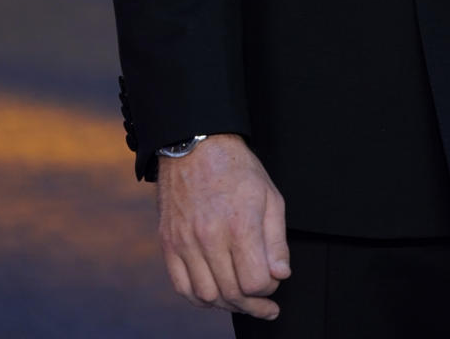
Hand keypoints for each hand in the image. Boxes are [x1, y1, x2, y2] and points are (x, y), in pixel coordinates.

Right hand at [156, 132, 290, 319]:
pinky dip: (199, 299)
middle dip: (252, 304)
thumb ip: (276, 240)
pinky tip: (215, 294)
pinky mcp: (169, 244)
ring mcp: (185, 242)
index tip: (273, 280)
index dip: (269, 288)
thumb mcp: (269, 195)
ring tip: (241, 299)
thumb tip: (280, 275)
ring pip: (206, 296)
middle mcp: (210, 236)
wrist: (195, 144)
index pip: (255, 282)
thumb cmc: (237, 168)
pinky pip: (182, 287)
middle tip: (263, 304)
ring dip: (227, 305)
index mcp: (240, 223)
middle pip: (231, 293)